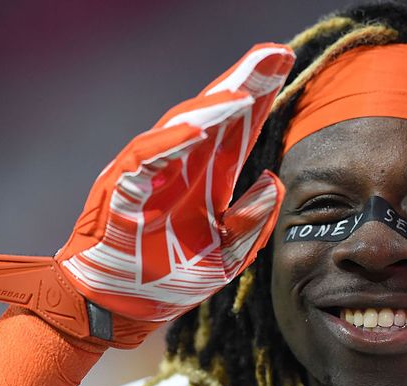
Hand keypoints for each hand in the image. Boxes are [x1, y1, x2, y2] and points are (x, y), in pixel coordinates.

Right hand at [0, 44, 294, 347]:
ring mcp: (151, 175)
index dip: (262, 98)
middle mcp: (181, 167)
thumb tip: (272, 180)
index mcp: (207, 179)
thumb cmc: (169, 279)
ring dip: (214, 108)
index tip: (287, 65)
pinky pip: (146, 160)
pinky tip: (197, 129)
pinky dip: (169, 144)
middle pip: (217, 117)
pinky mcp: (123, 191)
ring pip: (184, 129)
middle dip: (246, 84)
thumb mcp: (227, 257)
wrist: (119, 310)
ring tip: (247, 89)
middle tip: (276, 53)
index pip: (240, 130)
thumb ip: (252, 222)